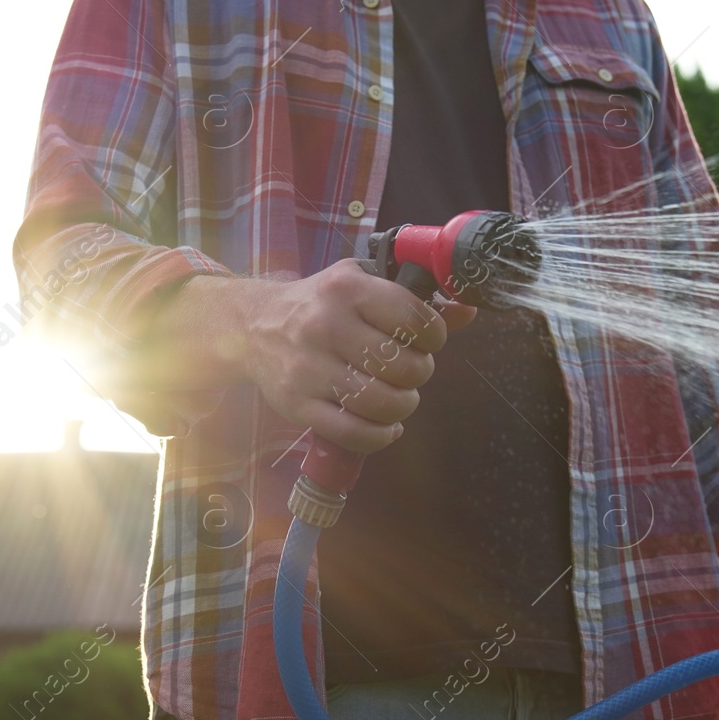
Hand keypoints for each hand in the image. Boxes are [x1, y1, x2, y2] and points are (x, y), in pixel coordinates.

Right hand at [242, 259, 474, 452]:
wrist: (251, 326)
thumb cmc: (319, 303)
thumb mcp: (361, 283)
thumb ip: (415, 297)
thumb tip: (467, 311)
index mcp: (347, 290)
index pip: (414, 318)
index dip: (435, 335)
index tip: (428, 340)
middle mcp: (326, 326)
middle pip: (403, 366)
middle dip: (419, 373)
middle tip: (410, 370)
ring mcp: (309, 369)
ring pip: (381, 403)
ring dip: (403, 406)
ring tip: (399, 397)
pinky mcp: (297, 406)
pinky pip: (354, 433)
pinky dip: (381, 436)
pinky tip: (386, 427)